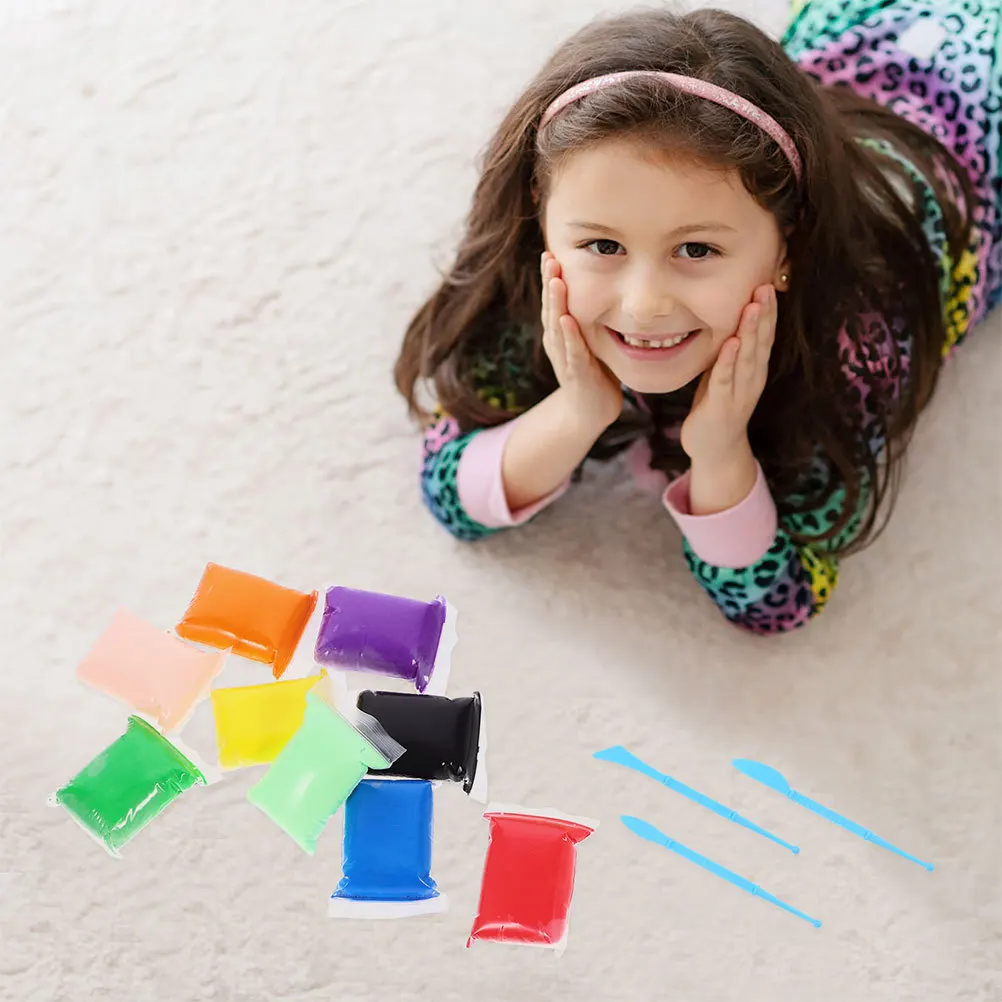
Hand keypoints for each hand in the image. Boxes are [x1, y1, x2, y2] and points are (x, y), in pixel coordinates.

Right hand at [541, 251, 621, 430]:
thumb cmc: (594, 374)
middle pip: (551, 308)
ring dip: (556, 303)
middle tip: (548, 257)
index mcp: (560, 334)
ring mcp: (564, 359)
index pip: (554, 301)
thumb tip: (608, 287)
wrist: (589, 413)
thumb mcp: (591, 340)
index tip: (551, 253)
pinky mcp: (576, 375)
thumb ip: (591, 318)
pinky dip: (569, 336)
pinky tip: (566, 320)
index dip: (551, 278)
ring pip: (557, 327)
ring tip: (555, 280)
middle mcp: (558, 343)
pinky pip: (572, 353)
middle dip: (549, 282)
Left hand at [680, 284, 776, 464]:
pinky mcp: (720, 406)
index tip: (767, 283)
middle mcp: (752, 379)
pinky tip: (731, 343)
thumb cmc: (717, 406)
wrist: (715, 450)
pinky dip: (728, 361)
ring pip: (747, 358)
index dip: (767, 311)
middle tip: (766, 286)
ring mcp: (738, 393)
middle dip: (764, 314)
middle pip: (760, 342)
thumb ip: (730, 350)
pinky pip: (724, 380)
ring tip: (753, 307)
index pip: (764, 336)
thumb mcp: (725, 373)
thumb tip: (728, 318)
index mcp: (754, 369)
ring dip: (750, 332)